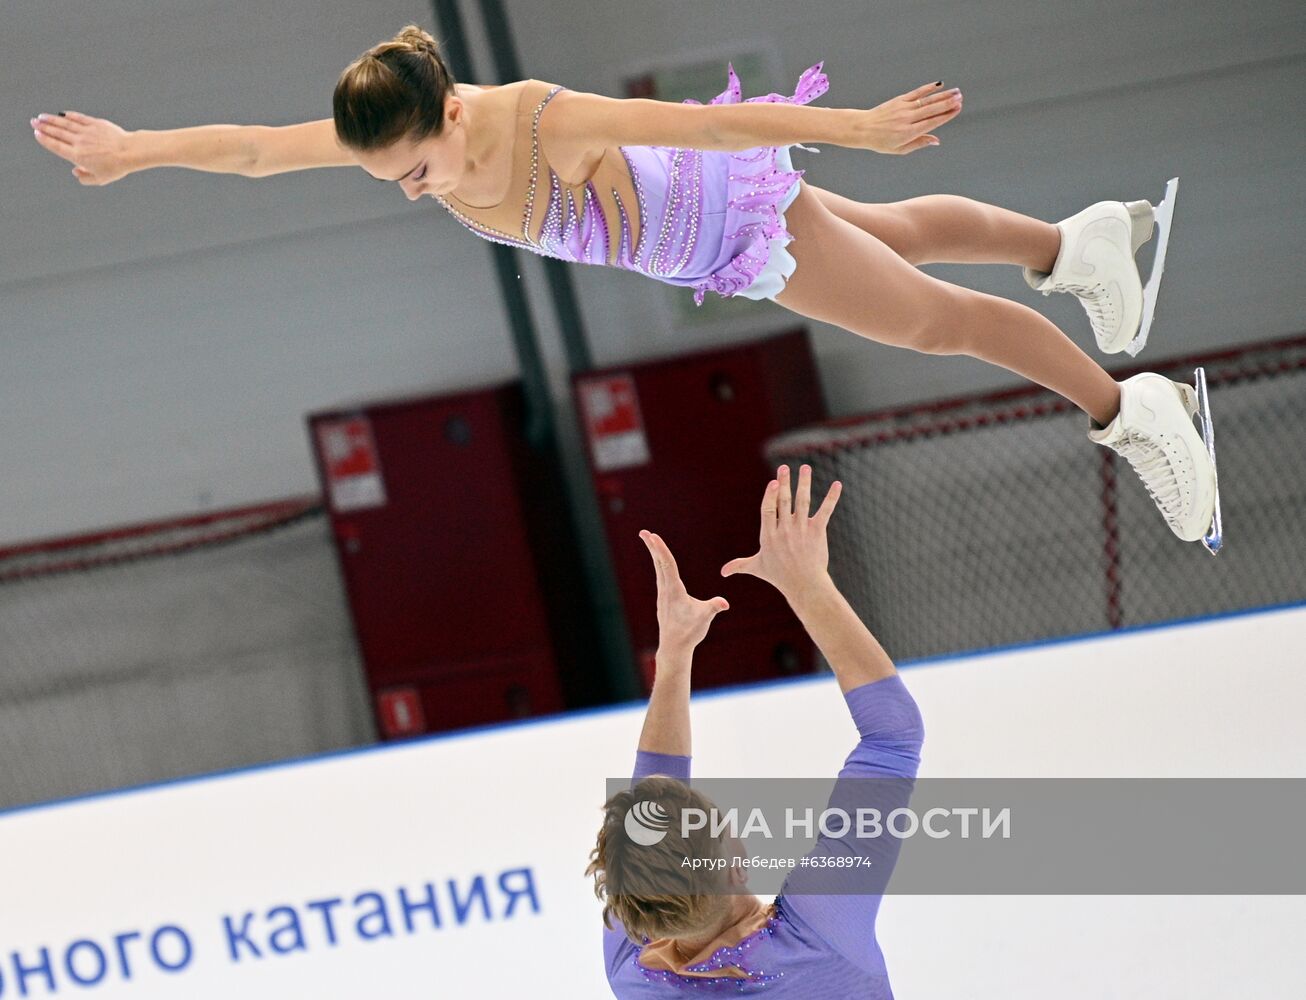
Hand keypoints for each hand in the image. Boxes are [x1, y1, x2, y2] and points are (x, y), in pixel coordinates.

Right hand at [31, 112, 134, 184]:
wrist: (130, 152)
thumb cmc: (116, 167)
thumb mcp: (100, 179)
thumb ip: (85, 178)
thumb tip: (75, 172)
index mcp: (77, 156)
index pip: (56, 146)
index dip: (45, 140)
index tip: (37, 134)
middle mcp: (79, 142)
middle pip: (57, 133)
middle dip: (43, 127)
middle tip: (33, 122)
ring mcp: (86, 131)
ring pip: (65, 123)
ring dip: (52, 119)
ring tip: (42, 116)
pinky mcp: (95, 123)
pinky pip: (79, 118)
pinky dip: (69, 116)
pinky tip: (63, 114)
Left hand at [640, 529, 728, 654]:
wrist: (674, 647)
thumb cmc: (689, 631)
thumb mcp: (704, 618)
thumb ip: (713, 607)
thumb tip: (724, 603)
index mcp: (674, 590)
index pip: (667, 564)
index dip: (661, 549)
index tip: (653, 536)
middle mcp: (665, 590)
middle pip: (658, 562)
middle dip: (652, 546)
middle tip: (644, 531)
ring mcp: (663, 595)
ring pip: (658, 569)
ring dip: (655, 554)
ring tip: (651, 542)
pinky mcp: (664, 599)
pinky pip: (661, 577)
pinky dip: (660, 565)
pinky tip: (660, 563)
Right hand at [721, 464, 841, 600]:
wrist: (804, 585)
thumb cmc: (779, 576)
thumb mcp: (757, 567)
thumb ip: (739, 565)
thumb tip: (722, 572)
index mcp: (769, 535)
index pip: (768, 510)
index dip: (770, 495)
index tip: (773, 482)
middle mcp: (785, 530)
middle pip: (784, 501)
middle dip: (784, 482)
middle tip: (784, 468)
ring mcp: (802, 530)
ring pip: (803, 501)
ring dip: (804, 483)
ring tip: (805, 468)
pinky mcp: (817, 532)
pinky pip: (825, 511)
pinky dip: (831, 497)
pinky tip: (837, 485)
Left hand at [851, 81, 961, 154]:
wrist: (862, 128)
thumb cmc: (881, 142)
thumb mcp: (899, 149)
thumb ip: (919, 143)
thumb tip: (937, 140)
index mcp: (908, 133)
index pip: (932, 122)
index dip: (946, 115)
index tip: (958, 109)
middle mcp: (907, 119)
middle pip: (931, 109)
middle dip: (948, 103)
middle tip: (961, 98)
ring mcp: (903, 108)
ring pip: (926, 100)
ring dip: (943, 95)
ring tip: (956, 91)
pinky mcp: (899, 100)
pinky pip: (916, 93)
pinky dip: (928, 88)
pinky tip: (939, 84)